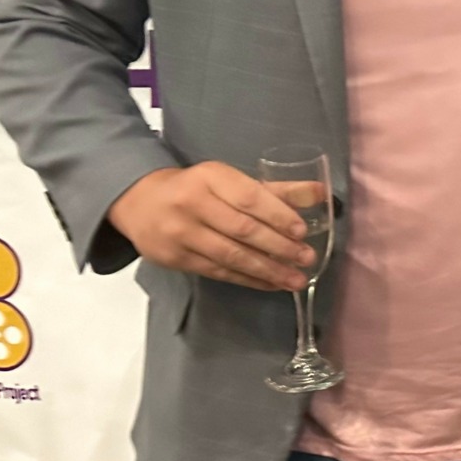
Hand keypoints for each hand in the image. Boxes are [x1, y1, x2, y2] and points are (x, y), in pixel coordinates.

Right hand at [107, 163, 313, 291]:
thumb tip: (322, 194)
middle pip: (241, 229)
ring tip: (295, 279)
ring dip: (267, 270)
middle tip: (306, 258)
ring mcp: (180, 233)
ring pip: (230, 255)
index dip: (277, 215)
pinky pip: (218, 272)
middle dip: (278, 246)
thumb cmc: (197, 188)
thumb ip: (275, 190)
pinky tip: (271, 284)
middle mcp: (192, 203)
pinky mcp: (174, 258)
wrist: (139, 202)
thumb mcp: (230, 180)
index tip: (302, 231)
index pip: (249, 197)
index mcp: (210, 177)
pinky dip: (248, 280)